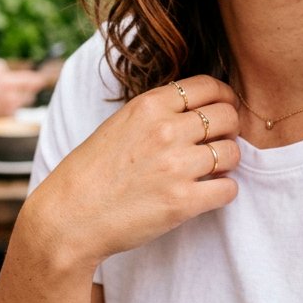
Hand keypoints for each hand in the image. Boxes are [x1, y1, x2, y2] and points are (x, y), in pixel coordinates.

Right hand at [0, 59, 46, 130]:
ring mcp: (10, 107)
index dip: (39, 74)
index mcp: (4, 80)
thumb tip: (16, 69)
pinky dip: (15, 103)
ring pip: (28, 97)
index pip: (30, 77)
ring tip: (12, 90)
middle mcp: (10, 94)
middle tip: (39, 78)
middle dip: (36, 82)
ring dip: (25, 93)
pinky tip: (2, 101)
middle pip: (33, 86)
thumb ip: (1, 66)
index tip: (45, 72)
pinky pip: (18, 106)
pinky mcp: (7, 116)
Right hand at [21, 75, 240, 269]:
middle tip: (219, 142)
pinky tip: (208, 192)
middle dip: (230, 129)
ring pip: (233, 153)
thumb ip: (159, 111)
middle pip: (228, 116)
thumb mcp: (121, 123)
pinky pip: (229, 189)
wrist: (69, 217)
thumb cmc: (93, 171)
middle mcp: (166, 130)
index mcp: (149, 106)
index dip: (224, 97)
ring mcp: (176, 166)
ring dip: (227, 162)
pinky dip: (224, 191)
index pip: (209, 85)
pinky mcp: (183, 202)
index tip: (224, 109)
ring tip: (211, 170)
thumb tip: (200, 105)